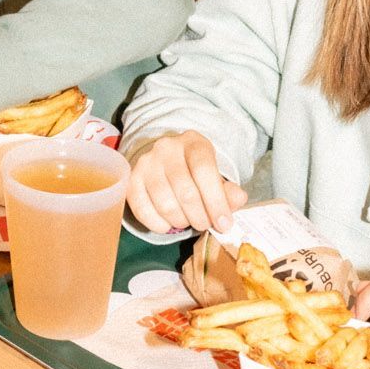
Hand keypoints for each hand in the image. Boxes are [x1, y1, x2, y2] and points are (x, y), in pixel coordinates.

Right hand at [123, 131, 246, 234]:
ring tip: (187, 222)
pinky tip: (167, 225)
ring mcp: (146, 162)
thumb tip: (238, 199)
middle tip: (204, 225)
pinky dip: (156, 224)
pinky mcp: (131, 178)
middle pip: (185, 191)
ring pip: (164, 202)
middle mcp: (167, 148)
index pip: (204, 171)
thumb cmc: (195, 172)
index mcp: (194, 142)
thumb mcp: (216, 177)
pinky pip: (141, 208)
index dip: (216, 201)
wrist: (166, 160)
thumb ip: (228, 190)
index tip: (224, 224)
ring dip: (180, 221)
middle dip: (199, 216)